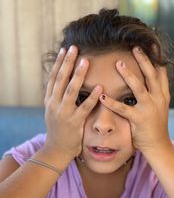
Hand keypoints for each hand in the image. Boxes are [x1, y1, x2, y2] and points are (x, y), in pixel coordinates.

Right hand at [43, 46, 102, 161]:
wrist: (56, 149)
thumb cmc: (58, 128)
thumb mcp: (52, 111)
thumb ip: (57, 96)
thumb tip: (64, 81)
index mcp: (49, 100)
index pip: (54, 77)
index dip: (59, 63)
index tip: (66, 49)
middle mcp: (54, 104)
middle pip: (61, 79)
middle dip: (68, 63)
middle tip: (75, 48)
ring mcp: (63, 113)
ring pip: (71, 90)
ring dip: (78, 75)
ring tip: (86, 62)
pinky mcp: (74, 123)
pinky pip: (85, 107)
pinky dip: (92, 97)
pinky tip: (100, 87)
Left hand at [100, 47, 170, 154]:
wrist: (158, 146)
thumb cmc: (156, 126)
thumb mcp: (160, 107)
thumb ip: (156, 93)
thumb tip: (152, 78)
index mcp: (162, 96)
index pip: (161, 74)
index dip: (155, 60)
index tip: (150, 47)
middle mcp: (158, 100)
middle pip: (152, 76)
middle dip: (144, 60)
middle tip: (135, 48)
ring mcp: (149, 109)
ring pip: (139, 88)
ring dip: (128, 75)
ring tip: (118, 63)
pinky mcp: (140, 119)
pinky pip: (123, 109)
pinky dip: (112, 102)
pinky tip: (102, 96)